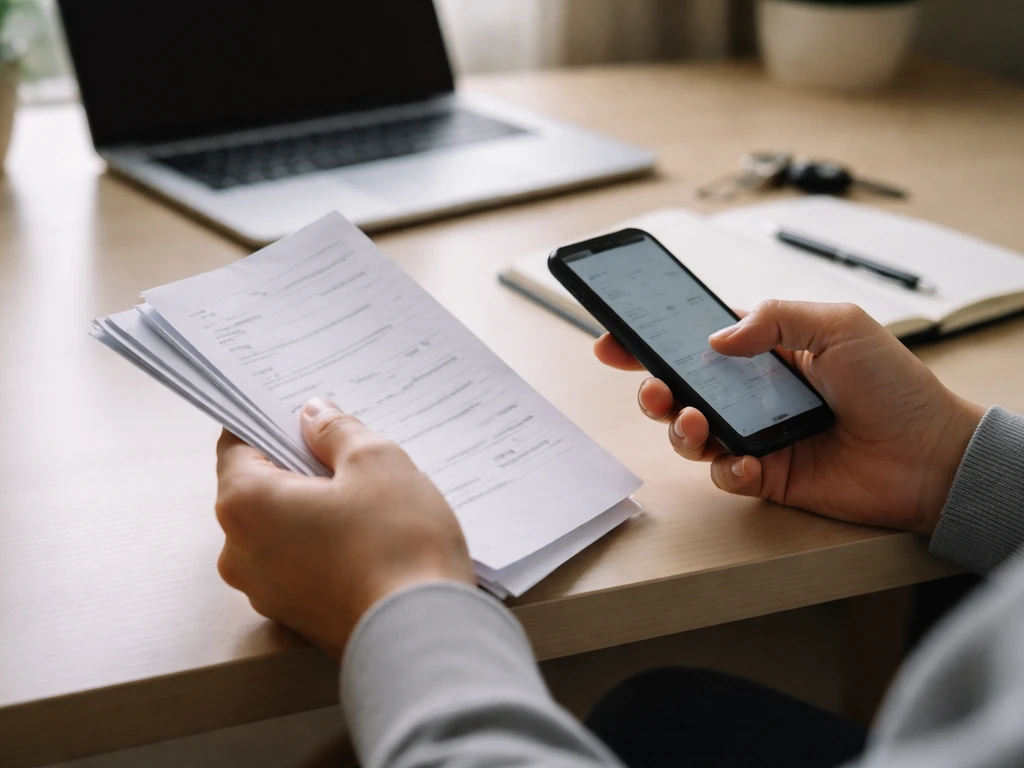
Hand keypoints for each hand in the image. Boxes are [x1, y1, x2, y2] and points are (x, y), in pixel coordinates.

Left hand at [214, 397, 474, 658]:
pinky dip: (325, 544)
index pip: (236, 445)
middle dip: (299, 467)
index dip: (270, 422)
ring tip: (370, 499)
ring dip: (315, 508)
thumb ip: (336, 431)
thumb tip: (314, 416)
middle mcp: (240, 552)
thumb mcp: (376, 462)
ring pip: (282, 528)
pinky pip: (301, 563)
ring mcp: (266, 591)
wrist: (423, 635)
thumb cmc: (398, 544)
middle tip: (349, 453)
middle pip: (259, 489)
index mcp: (246, 505)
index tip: (300, 412)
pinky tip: (371, 536)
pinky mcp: (296, 616)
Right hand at [595, 301, 984, 535]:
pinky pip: (726, 475)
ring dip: (681, 430)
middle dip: (653, 390)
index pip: (694, 341)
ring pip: (692, 435)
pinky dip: (726, 469)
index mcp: (765, 351)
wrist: (930, 454)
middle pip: (680, 390)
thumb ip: (773, 317)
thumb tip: (715, 339)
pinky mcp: (768, 476)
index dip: (650, 340)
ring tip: (698, 424)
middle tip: (654, 390)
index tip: (613, 339)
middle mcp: (753, 394)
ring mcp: (758, 435)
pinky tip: (747, 462)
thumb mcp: (838, 324)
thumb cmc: (893, 385)